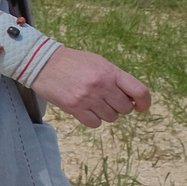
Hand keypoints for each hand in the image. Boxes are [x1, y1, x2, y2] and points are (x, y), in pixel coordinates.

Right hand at [32, 47, 150, 128]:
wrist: (42, 62)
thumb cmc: (73, 62)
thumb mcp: (98, 63)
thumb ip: (116, 78)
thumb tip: (132, 99)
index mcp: (110, 72)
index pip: (139, 92)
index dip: (145, 103)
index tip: (140, 107)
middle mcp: (102, 85)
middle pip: (125, 109)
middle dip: (119, 107)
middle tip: (107, 100)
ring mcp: (88, 98)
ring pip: (110, 117)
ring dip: (105, 113)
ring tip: (93, 102)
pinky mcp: (75, 108)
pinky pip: (94, 123)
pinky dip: (92, 119)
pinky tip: (85, 109)